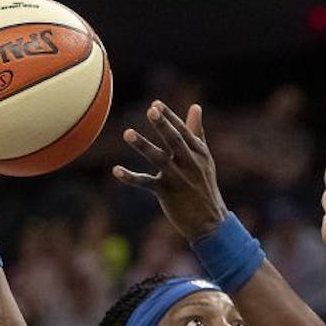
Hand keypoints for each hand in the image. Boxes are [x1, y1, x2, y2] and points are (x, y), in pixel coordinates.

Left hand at [113, 101, 226, 241]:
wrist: (210, 221)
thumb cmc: (203, 185)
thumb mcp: (204, 158)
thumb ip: (196, 132)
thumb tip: (195, 106)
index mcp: (198, 153)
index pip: (184, 132)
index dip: (170, 118)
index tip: (156, 104)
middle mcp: (190, 164)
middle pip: (175, 142)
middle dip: (164, 126)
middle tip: (151, 110)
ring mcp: (178, 178)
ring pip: (159, 159)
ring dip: (143, 146)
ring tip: (127, 133)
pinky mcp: (167, 193)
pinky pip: (146, 183)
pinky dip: (131, 177)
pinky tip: (116, 170)